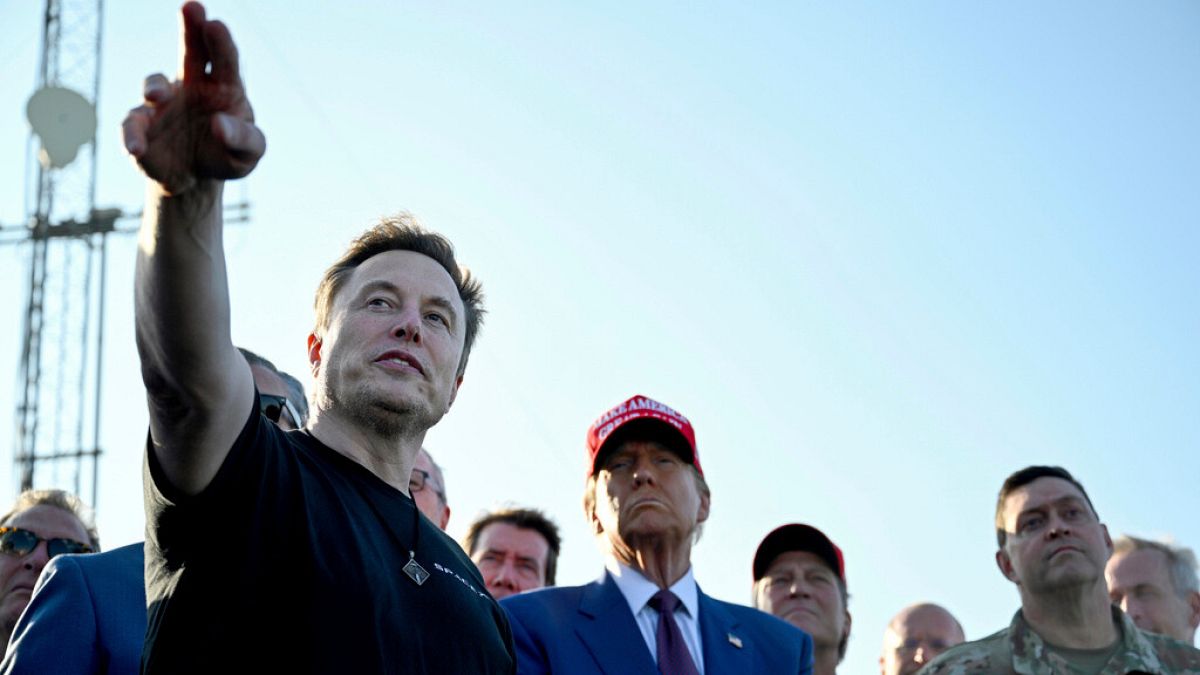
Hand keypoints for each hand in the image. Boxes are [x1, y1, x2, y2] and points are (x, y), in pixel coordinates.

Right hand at [122, 2, 264, 194]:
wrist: (196, 179)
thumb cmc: (228, 156)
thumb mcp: (248, 153)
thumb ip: (243, 139)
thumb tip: (219, 124)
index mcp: (224, 87)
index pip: (225, 59)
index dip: (220, 41)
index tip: (215, 24)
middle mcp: (192, 85)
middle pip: (191, 51)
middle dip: (191, 28)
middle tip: (191, 7)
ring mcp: (163, 103)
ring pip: (155, 84)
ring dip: (155, 86)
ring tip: (156, 95)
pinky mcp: (141, 125)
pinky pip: (132, 125)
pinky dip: (132, 135)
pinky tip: (136, 148)